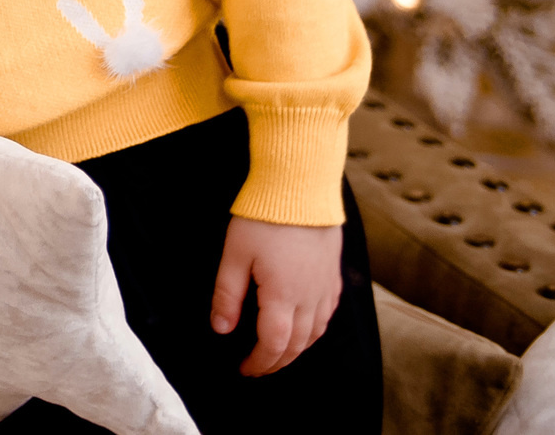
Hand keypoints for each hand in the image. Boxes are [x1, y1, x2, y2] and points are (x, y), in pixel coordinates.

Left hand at [212, 214, 342, 375]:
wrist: (301, 185)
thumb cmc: (265, 216)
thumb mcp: (235, 254)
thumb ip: (227, 295)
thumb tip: (221, 329)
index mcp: (283, 296)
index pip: (273, 345)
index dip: (259, 363)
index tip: (244, 369)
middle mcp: (309, 297)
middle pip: (297, 346)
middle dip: (276, 362)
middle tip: (258, 367)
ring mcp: (325, 286)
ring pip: (316, 333)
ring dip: (297, 350)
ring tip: (278, 353)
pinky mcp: (333, 273)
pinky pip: (328, 313)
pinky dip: (315, 329)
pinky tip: (305, 326)